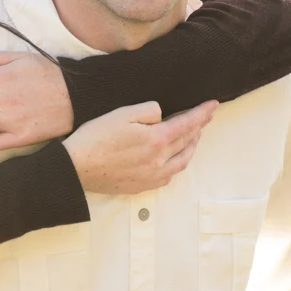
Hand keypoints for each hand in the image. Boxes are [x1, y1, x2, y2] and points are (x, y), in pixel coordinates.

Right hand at [62, 100, 216, 194]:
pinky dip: (178, 162)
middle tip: (207, 116)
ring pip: (182, 160)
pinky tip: (175, 158)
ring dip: (191, 146)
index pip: (187, 123)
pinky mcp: (143, 185)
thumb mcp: (122, 113)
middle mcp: (160, 160)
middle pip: (187, 141)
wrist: (77, 168)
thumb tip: (162, 114)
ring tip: (195, 136)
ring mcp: (153, 176)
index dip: (202, 113)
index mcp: (157, 139)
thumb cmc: (96, 138)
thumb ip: (148, 110)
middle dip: (199, 126)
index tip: (213, 105)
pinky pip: (170, 175)